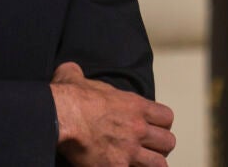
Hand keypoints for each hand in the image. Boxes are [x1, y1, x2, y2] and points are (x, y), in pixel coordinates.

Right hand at [50, 61, 174, 166]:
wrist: (59, 116)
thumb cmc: (69, 97)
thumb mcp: (74, 75)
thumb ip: (78, 72)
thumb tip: (71, 70)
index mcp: (134, 105)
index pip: (166, 117)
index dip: (161, 124)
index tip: (151, 128)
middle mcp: (137, 128)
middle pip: (168, 142)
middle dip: (159, 147)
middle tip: (147, 148)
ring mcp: (129, 151)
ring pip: (159, 164)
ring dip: (150, 164)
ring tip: (138, 163)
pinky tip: (120, 166)